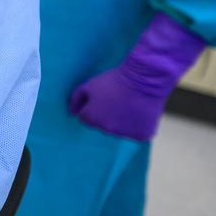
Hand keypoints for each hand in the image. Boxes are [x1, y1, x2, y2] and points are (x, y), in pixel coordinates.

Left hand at [69, 13, 206, 140]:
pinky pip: (136, 133)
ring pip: (119, 130)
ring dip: (122, 121)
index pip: (86, 118)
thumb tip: (71, 112)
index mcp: (91, 118)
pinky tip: (139, 112)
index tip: (103, 98)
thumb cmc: (114, 80)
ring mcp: (124, 134)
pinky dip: (137, 126)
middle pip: (102, 125)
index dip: (93, 106)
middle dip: (106, 115)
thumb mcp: (89, 85)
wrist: (144, 79)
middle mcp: (106, 129)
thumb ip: (76, 99)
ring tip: (129, 105)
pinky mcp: (141, 136)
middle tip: (117, 100)